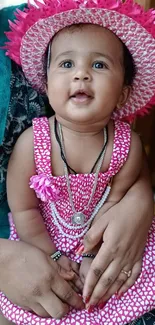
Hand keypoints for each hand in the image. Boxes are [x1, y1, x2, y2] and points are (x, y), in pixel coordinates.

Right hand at [0, 239, 83, 318]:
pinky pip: (34, 312)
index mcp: (49, 277)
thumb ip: (59, 269)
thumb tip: (71, 277)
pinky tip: (42, 300)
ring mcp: (30, 299)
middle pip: (59, 311)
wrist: (1, 260)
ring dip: (53, 310)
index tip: (82, 304)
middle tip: (67, 303)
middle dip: (66, 309)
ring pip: (47, 314)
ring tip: (54, 302)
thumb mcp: (45, 256)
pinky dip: (41, 308)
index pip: (67, 295)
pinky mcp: (21, 304)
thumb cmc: (24, 253)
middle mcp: (41, 291)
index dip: (77, 301)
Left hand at [82, 161, 152, 306]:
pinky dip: (127, 285)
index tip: (83, 296)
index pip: (97, 271)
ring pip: (119, 280)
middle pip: (107, 280)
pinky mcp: (138, 256)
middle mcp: (121, 255)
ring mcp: (131, 257)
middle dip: (98, 294)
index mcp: (110, 247)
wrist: (140, 207)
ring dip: (110, 293)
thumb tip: (80, 251)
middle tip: (90, 306)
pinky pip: (133, 275)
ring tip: (102, 302)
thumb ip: (90, 238)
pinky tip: (120, 292)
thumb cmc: (119, 212)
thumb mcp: (101, 221)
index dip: (89, 285)